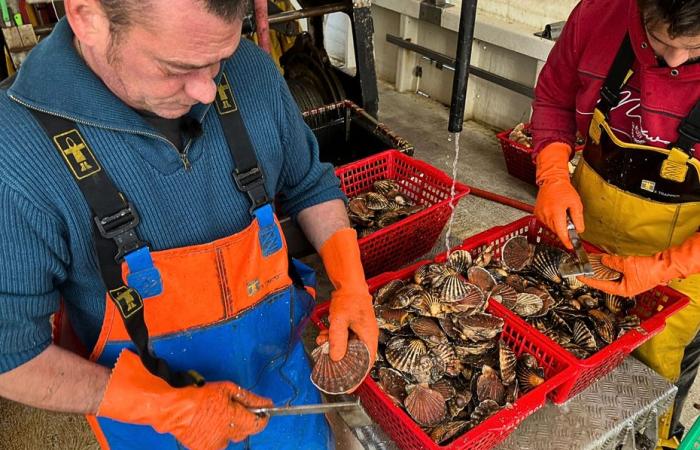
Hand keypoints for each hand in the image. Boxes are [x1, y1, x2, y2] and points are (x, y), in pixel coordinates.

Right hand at [98, 350, 272, 449]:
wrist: (172, 409)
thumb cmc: (200, 394)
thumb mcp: (228, 389)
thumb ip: (249, 398)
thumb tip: (267, 403)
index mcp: (235, 420)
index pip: (258, 424)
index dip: (263, 417)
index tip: (262, 410)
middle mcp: (227, 436)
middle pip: (244, 431)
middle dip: (243, 420)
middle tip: (234, 407)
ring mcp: (214, 445)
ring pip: (230, 438)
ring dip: (228, 428)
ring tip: (216, 415)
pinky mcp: (203, 448)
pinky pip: (216, 442)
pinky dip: (215, 433)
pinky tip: (207, 423)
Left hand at [317, 228, 377, 366]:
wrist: (349, 284)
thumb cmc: (349, 299)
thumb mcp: (340, 320)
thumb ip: (337, 339)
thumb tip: (335, 358)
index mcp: (369, 338)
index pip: (367, 364)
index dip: (358, 376)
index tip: (349, 386)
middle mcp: (367, 338)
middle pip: (356, 358)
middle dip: (340, 359)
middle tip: (327, 361)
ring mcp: (360, 333)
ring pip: (347, 349)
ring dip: (334, 348)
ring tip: (322, 343)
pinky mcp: (353, 329)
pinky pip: (344, 340)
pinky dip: (334, 339)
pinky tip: (325, 335)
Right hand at [533, 142, 583, 248]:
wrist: (551, 180)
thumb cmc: (563, 190)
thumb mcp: (576, 204)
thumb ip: (578, 219)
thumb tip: (579, 230)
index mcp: (556, 213)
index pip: (562, 233)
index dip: (567, 241)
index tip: (571, 246)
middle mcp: (546, 215)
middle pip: (556, 231)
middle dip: (564, 230)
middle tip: (569, 221)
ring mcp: (540, 215)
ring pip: (551, 227)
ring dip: (558, 225)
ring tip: (561, 213)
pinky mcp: (537, 214)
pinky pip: (546, 222)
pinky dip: (552, 221)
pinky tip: (555, 212)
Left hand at [579, 253, 663, 296]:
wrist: (665, 266)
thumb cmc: (650, 270)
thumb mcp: (626, 265)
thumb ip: (612, 263)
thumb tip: (603, 260)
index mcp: (622, 290)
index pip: (600, 286)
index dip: (589, 280)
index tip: (580, 276)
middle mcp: (624, 287)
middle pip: (605, 280)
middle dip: (594, 273)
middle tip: (584, 267)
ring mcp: (629, 281)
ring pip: (611, 275)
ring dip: (602, 268)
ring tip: (591, 262)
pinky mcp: (632, 274)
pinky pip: (617, 270)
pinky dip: (611, 265)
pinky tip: (604, 260)